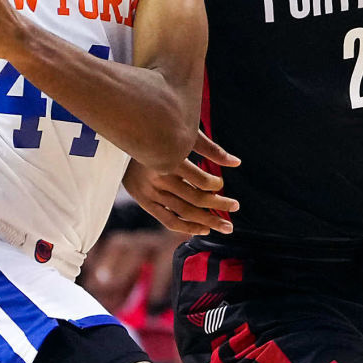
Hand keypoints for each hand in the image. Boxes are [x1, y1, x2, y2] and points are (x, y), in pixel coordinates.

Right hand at [123, 131, 240, 235]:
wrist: (125, 135)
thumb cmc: (160, 132)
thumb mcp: (183, 135)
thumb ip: (210, 148)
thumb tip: (237, 162)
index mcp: (168, 159)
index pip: (199, 180)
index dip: (215, 185)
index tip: (220, 183)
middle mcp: (158, 178)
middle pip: (195, 198)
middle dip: (219, 205)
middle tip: (236, 206)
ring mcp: (149, 192)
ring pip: (184, 212)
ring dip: (208, 221)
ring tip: (226, 226)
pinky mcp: (143, 201)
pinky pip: (168, 220)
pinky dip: (187, 227)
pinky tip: (204, 229)